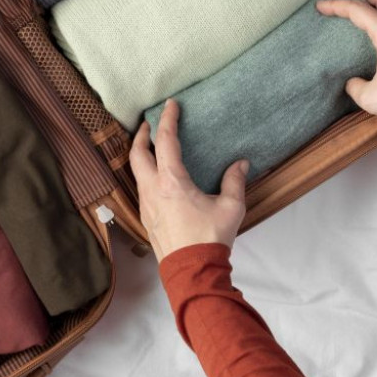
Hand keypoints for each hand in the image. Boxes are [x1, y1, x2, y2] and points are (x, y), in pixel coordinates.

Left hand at [130, 99, 247, 261]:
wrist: (192, 271)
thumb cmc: (210, 239)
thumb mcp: (230, 207)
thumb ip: (234, 181)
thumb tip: (240, 164)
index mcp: (171, 182)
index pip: (165, 141)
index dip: (167, 120)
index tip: (170, 105)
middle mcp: (152, 190)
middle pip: (137, 154)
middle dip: (142, 135)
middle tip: (150, 124)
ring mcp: (146, 205)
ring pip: (135, 172)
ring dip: (140, 155)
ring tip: (152, 147)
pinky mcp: (146, 218)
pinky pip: (140, 188)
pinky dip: (144, 174)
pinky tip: (156, 177)